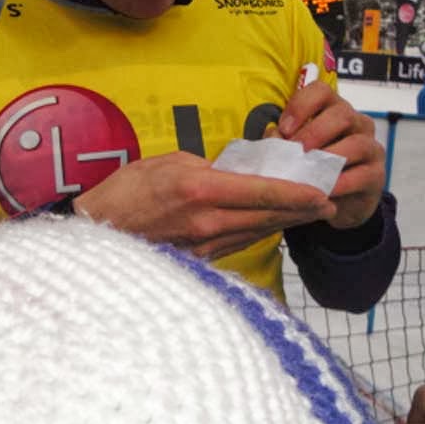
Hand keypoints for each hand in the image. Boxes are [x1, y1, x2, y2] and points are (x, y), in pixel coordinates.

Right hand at [73, 151, 335, 260]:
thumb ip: (207, 168)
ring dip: (284, 223)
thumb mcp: (168, 162)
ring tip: (307, 213)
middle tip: (327, 202)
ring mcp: (204, 246)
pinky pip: (237, 244)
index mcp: (202, 189)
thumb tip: (234, 174)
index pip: (263, 192)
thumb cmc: (126, 190)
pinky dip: (257, 233)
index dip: (297, 193)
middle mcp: (208, 221)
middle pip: (268, 217)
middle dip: (301, 210)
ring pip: (256, 233)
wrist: (97, 230)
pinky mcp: (198, 260)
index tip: (322, 192)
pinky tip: (270, 226)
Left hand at [272, 81, 384, 229]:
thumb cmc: (311, 169)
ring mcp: (370, 147)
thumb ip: (281, 141)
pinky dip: (342, 182)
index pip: (321, 91)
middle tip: (296, 150)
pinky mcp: (376, 174)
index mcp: (332, 110)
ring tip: (309, 171)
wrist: (334, 202)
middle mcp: (356, 123)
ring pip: (357, 143)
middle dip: (314, 132)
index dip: (301, 105)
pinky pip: (364, 174)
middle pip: (341, 114)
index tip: (284, 128)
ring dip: (330, 157)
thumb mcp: (293, 152)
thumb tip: (273, 136)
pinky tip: (325, 189)